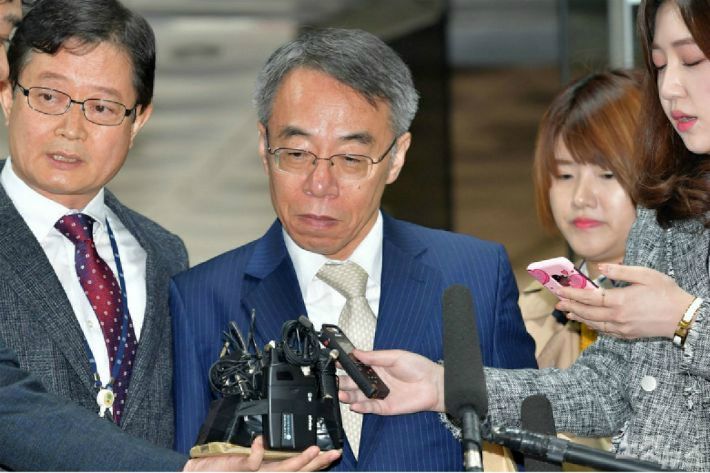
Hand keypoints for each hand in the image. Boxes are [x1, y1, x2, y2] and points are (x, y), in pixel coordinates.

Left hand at [183, 436, 340, 471]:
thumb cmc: (218, 469)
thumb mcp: (245, 460)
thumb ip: (259, 453)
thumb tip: (267, 441)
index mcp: (269, 470)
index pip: (297, 467)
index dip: (316, 462)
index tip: (330, 453)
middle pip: (296, 470)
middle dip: (316, 463)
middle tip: (332, 453)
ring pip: (281, 470)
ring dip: (298, 461)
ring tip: (314, 450)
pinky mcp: (240, 469)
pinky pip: (252, 462)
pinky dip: (257, 452)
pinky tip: (261, 440)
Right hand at [338, 349, 444, 414]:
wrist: (434, 385)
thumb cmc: (419, 367)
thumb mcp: (395, 356)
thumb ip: (375, 356)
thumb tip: (357, 352)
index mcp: (376, 366)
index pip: (356, 366)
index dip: (345, 365)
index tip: (334, 363)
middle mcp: (375, 381)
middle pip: (353, 383)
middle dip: (342, 382)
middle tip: (333, 381)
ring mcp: (379, 394)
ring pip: (358, 396)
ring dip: (348, 396)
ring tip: (341, 394)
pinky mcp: (385, 407)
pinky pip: (370, 408)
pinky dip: (361, 407)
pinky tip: (354, 404)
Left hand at [556, 264, 694, 338]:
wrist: (683, 317)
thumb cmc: (666, 293)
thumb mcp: (645, 275)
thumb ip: (621, 272)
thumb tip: (600, 268)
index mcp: (619, 300)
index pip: (589, 297)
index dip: (572, 294)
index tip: (560, 290)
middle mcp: (617, 317)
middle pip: (587, 312)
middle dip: (571, 306)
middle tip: (558, 302)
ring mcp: (622, 328)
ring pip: (594, 323)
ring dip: (579, 317)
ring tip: (568, 312)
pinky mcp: (627, 335)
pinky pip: (605, 331)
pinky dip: (593, 326)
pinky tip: (588, 322)